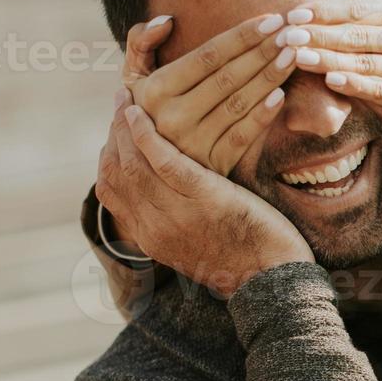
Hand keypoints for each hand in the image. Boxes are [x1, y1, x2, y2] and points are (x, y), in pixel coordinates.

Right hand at [97, 91, 312, 296]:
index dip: (108, 159)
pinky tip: (142, 114)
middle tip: (117, 105)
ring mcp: (176, 214)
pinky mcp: (202, 198)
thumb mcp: (198, 247)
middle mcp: (155, 229)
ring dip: (126, 128)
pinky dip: (148, 135)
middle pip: (119, 175)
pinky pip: (164, 161)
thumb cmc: (246, 260)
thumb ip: (178, 225)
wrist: (273, 280)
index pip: (113, 195)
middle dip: (113, 136)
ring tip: (127, 99)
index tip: (111, 135)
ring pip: (135, 164)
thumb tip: (171, 202)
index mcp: (152, 241)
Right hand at [123, 12, 296, 176]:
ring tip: (294, 56)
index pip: (207, 56)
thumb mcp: (132, 80)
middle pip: (227, 77)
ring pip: (238, 105)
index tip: (271, 20)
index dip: (242, 36)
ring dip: (269, 78)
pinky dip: (262, 116)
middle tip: (292, 34)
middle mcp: (172, 118)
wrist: (150, 169)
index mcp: (155, 90)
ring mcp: (193, 145)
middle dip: (263, 52)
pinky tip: (281, 95)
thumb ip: (140, 44)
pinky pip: (242, 137)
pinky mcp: (212, 165)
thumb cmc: (147, 112)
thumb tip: (167, 20)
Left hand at [282, 0, 381, 118]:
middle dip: (320, 35)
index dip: (324, 11)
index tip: (293, 15)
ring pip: (364, 62)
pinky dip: (355, 85)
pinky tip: (330, 81)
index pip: (356, 9)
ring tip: (300, 58)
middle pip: (357, 35)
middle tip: (289, 37)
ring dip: (330, 60)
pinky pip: (378, 90)